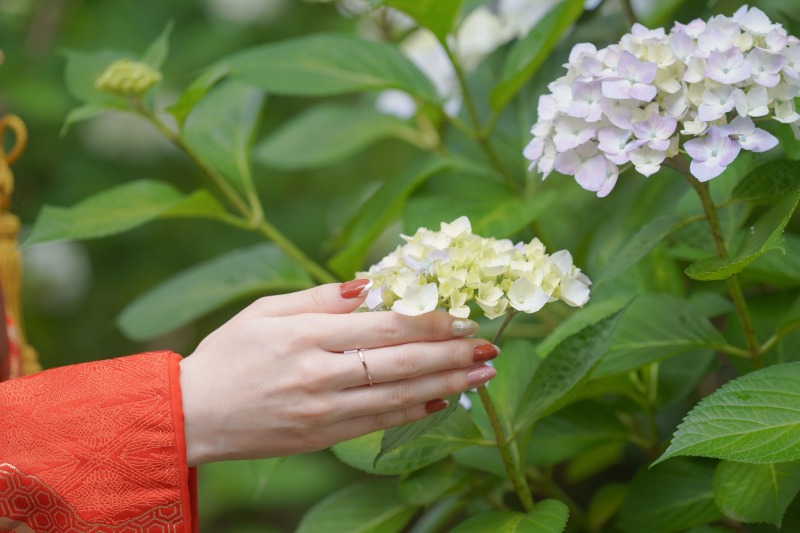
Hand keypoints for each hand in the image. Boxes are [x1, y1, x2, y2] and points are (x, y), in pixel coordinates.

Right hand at [179, 280, 498, 465]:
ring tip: (482, 374)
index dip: (430, 322)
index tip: (463, 317)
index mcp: (304, 335)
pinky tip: (443, 400)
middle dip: (451, 353)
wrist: (194, 414)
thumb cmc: (229, 354)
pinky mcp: (321, 438)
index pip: (384, 328)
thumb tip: (371, 283)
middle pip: (400, 363)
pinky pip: (378, 424)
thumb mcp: (266, 311)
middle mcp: (317, 375)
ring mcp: (321, 412)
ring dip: (446, 384)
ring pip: (398, 397)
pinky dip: (415, 412)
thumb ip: (320, 297)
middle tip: (490, 345)